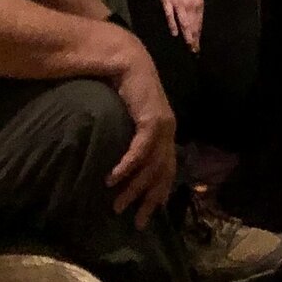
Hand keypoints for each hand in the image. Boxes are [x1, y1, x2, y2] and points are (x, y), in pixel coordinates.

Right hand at [101, 29, 177, 226]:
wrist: (125, 59)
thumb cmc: (123, 88)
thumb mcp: (129, 119)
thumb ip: (129, 138)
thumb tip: (119, 165)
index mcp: (165, 133)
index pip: (167, 172)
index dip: (158, 195)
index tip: (146, 216)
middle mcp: (168, 132)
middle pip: (163, 175)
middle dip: (149, 201)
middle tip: (136, 222)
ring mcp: (163, 126)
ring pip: (151, 168)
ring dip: (134, 188)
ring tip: (117, 205)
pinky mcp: (152, 120)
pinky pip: (140, 151)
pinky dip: (127, 167)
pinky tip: (113, 179)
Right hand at [151, 0, 204, 53]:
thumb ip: (193, 7)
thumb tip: (194, 24)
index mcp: (198, 2)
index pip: (199, 22)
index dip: (199, 34)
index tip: (198, 46)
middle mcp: (191, 4)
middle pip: (194, 24)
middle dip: (195, 38)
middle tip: (194, 51)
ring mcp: (179, 3)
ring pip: (185, 22)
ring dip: (188, 35)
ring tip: (189, 46)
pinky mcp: (167, 1)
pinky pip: (171, 15)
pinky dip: (173, 24)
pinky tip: (174, 33)